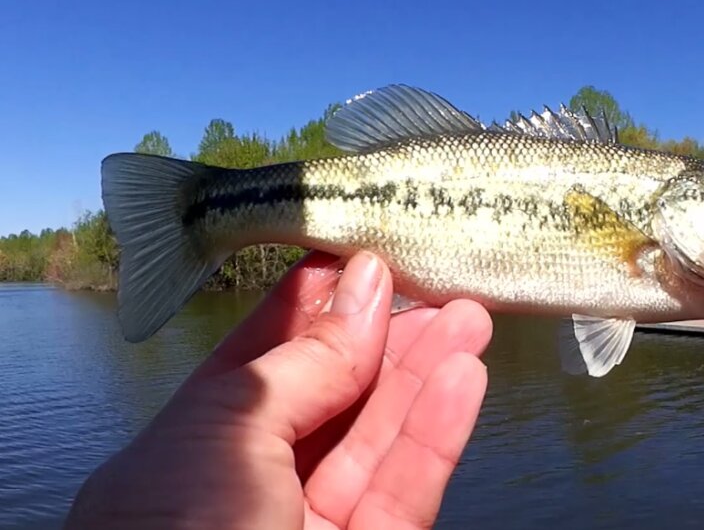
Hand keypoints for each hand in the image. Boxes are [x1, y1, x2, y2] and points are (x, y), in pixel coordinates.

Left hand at [65, 250, 493, 529]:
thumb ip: (302, 364)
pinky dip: (438, 433)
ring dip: (426, 375)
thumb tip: (361, 289)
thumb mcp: (224, 432)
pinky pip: (407, 490)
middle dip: (384, 338)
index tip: (359, 259)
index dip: (310, 310)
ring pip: (379, 442)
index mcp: (188, 455)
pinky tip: (466, 376)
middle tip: (430, 281)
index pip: (258, 365)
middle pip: (331, 399)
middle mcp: (251, 491)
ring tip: (469, 314)